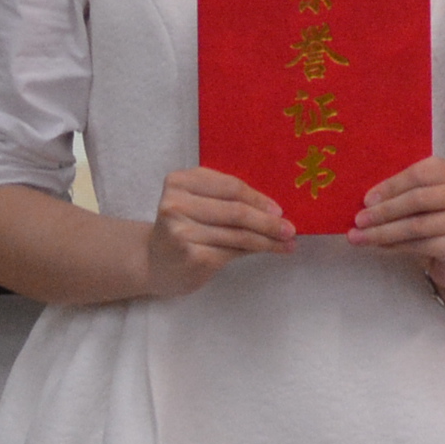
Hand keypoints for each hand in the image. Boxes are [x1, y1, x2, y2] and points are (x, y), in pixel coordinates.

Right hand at [143, 167, 292, 295]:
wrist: (154, 262)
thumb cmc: (183, 227)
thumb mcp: (196, 203)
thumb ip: (224, 199)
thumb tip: (273, 208)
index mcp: (179, 181)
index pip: (229, 186)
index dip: (257, 198)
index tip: (279, 209)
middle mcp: (176, 204)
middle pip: (235, 210)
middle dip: (267, 221)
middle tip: (290, 229)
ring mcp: (182, 231)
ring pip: (238, 234)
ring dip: (267, 239)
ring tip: (287, 243)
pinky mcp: (192, 256)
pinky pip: (233, 252)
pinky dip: (255, 251)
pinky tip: (269, 252)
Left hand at [346, 155, 444, 293]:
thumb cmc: (437, 220)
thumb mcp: (423, 199)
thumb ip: (402, 193)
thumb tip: (368, 201)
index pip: (419, 174)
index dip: (390, 186)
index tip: (366, 200)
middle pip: (417, 199)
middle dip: (383, 211)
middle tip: (359, 220)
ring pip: (416, 225)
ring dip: (383, 232)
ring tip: (360, 237)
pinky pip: (422, 244)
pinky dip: (396, 246)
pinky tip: (380, 246)